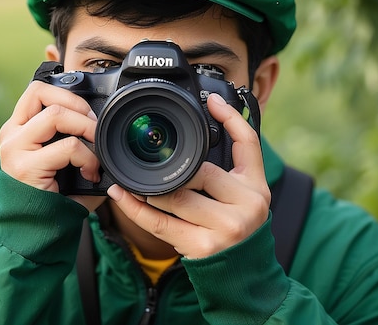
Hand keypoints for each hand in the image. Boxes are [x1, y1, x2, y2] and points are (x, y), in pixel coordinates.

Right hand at [0, 81, 105, 210]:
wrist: (30, 233)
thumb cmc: (52, 197)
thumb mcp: (60, 160)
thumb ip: (71, 139)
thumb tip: (106, 126)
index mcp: (18, 129)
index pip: (37, 90)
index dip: (66, 94)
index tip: (87, 113)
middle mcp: (12, 135)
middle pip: (43, 94)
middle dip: (78, 106)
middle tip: (95, 127)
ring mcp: (15, 149)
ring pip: (55, 116)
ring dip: (85, 128)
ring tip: (96, 147)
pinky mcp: (26, 167)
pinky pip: (67, 147)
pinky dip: (87, 158)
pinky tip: (90, 173)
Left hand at [107, 93, 270, 258]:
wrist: (243, 277)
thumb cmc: (238, 230)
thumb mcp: (245, 197)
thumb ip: (230, 170)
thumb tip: (204, 135)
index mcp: (257, 187)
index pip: (248, 144)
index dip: (231, 118)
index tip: (213, 100)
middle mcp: (247, 205)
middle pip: (201, 171)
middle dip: (175, 169)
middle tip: (153, 164)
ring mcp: (226, 227)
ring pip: (176, 195)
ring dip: (151, 188)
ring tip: (133, 181)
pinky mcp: (202, 246)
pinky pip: (160, 221)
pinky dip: (134, 207)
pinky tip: (121, 194)